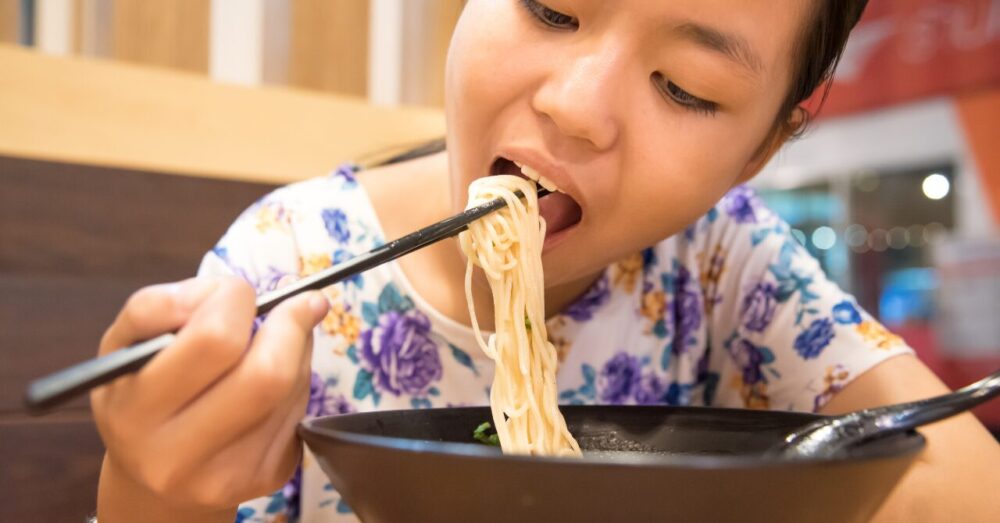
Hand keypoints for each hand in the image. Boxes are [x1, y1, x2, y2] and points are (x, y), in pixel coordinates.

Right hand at [91, 276, 327, 518]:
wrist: (150, 478)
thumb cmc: (137, 394)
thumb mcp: (122, 344)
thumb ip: (157, 306)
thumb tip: (231, 290)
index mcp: (135, 413)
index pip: (215, 338)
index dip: (234, 297)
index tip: (234, 291)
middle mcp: (178, 457)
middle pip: (269, 373)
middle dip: (290, 323)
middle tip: (290, 305)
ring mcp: (228, 476)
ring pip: (294, 388)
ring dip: (297, 350)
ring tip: (276, 341)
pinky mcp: (267, 479)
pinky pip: (301, 411)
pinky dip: (298, 381)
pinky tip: (274, 381)